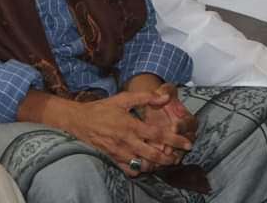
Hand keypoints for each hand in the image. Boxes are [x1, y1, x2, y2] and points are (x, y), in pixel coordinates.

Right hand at [64, 90, 193, 177]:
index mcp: (131, 125)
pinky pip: (131, 169)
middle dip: (170, 157)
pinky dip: (141, 169)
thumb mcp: (123, 98)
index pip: (158, 135)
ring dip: (157, 164)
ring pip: (144, 164)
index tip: (187, 143)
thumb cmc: (102, 108)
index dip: (175, 140)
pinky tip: (146, 164)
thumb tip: (165, 97)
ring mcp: (120, 152)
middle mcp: (127, 141)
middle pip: (154, 154)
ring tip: (165, 160)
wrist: (79, 120)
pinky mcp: (114, 159)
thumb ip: (145, 97)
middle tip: (179, 156)